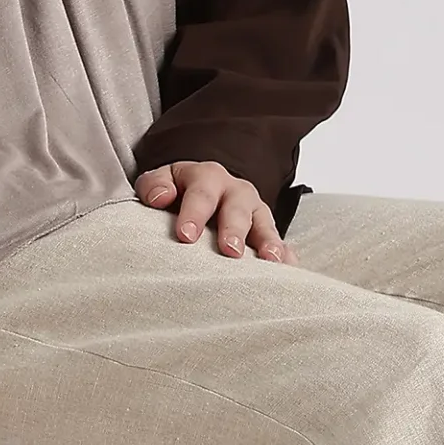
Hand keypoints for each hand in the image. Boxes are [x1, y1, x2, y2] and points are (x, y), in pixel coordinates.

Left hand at [133, 161, 294, 261]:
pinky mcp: (268, 230)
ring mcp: (255, 211)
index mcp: (207, 177)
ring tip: (270, 260)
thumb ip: (154, 186)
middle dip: (234, 229)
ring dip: (268, 242)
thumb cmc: (179, 193)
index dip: (194, 213)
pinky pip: (281, 241)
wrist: (204, 191)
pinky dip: (286, 255)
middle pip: (237, 208)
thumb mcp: (163, 180)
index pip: (201, 193)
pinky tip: (289, 267)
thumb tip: (160, 198)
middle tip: (229, 250)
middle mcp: (235, 191)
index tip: (186, 236)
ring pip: (264, 224)